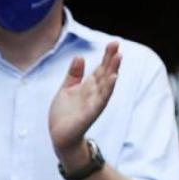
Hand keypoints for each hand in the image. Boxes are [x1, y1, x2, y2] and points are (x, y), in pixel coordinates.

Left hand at [49, 42, 121, 156]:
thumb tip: (79, 56)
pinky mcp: (91, 112)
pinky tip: (113, 78)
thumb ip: (74, 74)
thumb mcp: (67, 89)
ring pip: (107, 84)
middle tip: (117, 44)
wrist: (60, 136)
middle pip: (105, 73)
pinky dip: (108, 88)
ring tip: (118, 57)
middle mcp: (94, 92)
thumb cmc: (64, 115)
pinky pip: (102, 99)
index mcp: (89, 86)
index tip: (113, 43)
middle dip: (111, 59)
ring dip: (113, 70)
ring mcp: (94, 102)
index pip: (101, 68)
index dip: (107, 56)